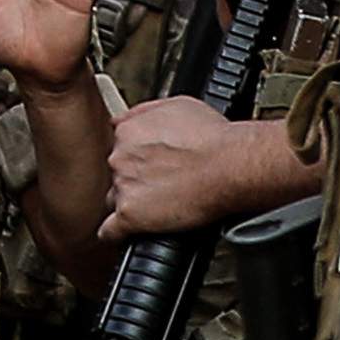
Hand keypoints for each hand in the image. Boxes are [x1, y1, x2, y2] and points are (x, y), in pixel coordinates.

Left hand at [101, 97, 264, 239]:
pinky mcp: (130, 215)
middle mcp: (120, 157)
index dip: (135, 158)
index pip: (118, 147)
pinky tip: (125, 234)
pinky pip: (110, 230)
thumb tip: (128, 118)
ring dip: (131, 202)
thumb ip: (145, 112)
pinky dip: (116, 234)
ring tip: (155, 206)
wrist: (230, 166)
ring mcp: (123, 186)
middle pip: (116, 173)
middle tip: (159, 184)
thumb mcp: (177, 105)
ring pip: (115, 199)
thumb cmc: (213, 138)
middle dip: (134, 179)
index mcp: (128, 131)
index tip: (148, 165)